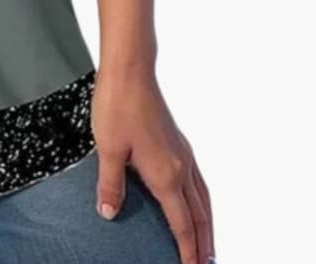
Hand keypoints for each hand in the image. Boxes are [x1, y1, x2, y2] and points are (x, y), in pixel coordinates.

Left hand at [92, 64, 213, 263]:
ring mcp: (182, 153)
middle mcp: (181, 167)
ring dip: (207, 224)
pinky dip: (201, 200)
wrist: (130, 71)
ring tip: (207, 243)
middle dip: (204, 244)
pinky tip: (191, 199)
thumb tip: (109, 214)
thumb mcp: (108, 148)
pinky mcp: (177, 141)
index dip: (188, 252)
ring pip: (203, 198)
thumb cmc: (118, 106)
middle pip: (201, 216)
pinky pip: (197, 180)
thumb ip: (111, 184)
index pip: (183, 225)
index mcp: (166, 175)